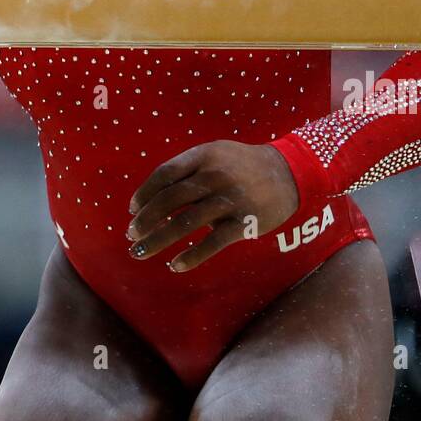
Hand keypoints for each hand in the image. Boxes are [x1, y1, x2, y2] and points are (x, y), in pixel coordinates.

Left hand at [126, 140, 299, 273]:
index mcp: (203, 156)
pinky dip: (191, 256)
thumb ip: (188, 171)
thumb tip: (153, 199)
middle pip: (169, 199)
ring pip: (185, 223)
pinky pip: (212, 243)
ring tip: (140, 251)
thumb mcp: (215, 155)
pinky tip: (175, 265)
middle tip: (131, 234)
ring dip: (158, 239)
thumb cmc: (242, 165)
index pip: (164, 174)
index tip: (132, 210)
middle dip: (146, 219)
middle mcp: (214, 176)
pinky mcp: (243, 222)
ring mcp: (229, 199)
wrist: (289, 173)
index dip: (144, 193)